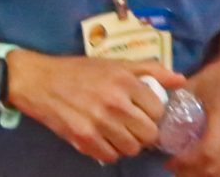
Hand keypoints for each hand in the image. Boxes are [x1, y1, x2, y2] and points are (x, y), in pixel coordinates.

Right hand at [6, 51, 186, 165]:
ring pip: (132, 148)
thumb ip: (150, 69)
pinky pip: (111, 156)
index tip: (146, 112)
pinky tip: (104, 138)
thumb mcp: (114, 63)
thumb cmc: (79, 71)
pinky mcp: (84, 139)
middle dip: (144, 132)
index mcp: (123, 81)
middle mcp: (114, 102)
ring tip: (119, 132)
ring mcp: (99, 123)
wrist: (38, 81)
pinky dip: (110, 150)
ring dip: (128, 143)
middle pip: (148, 133)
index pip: (158, 110)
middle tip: (135, 125)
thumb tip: (180, 80)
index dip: (154, 113)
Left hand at [174, 57, 219, 176]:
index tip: (170, 163)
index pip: (207, 152)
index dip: (187, 164)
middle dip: (194, 174)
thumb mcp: (193, 86)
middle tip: (178, 171)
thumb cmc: (217, 79)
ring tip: (191, 172)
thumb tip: (157, 128)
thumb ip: (176, 107)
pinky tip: (212, 174)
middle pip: (218, 168)